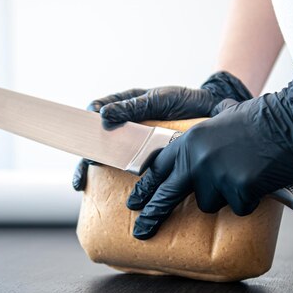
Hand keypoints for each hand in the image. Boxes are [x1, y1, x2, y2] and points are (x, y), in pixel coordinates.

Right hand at [72, 71, 252, 190]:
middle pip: (99, 142)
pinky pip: (132, 170)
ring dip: (97, 173)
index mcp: (126, 106)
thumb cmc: (185, 101)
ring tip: (85, 185)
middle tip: (78, 177)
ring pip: (112, 158)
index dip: (86, 125)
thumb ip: (133, 106)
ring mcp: (138, 144)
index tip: (82, 135)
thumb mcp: (159, 99)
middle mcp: (128, 126)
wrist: (214, 112)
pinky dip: (121, 182)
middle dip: (85, 159)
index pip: (97, 114)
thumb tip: (103, 116)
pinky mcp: (151, 159)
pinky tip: (115, 193)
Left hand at [126, 54, 292, 239]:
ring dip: (224, 196)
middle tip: (140, 232)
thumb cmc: (261, 118)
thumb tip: (191, 163)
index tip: (134, 203)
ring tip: (243, 174)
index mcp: (190, 141)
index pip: (158, 170)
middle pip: (167, 195)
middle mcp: (197, 159)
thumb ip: (202, 142)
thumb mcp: (219, 121)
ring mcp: (217, 175)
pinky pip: (239, 207)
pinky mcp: (240, 189)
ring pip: (210, 204)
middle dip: (152, 215)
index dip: (146, 188)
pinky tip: (259, 181)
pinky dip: (249, 199)